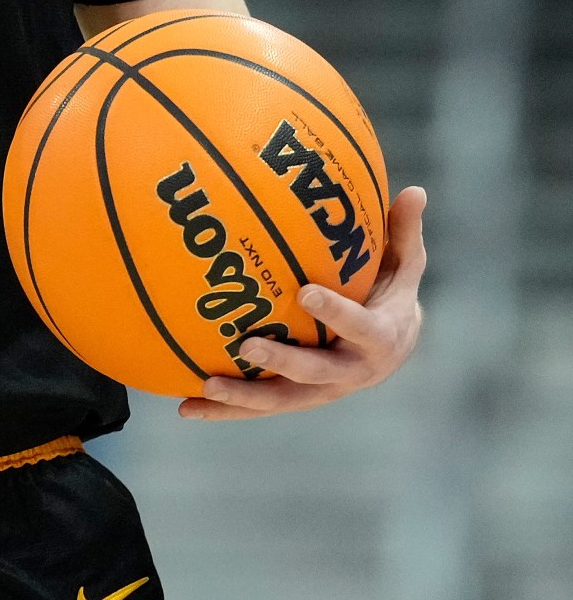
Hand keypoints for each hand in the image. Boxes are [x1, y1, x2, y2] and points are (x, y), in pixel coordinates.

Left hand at [178, 185, 427, 419]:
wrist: (392, 349)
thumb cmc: (390, 295)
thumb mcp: (403, 266)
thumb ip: (403, 232)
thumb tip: (415, 189)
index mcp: (380, 339)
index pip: (360, 327)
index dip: (336, 313)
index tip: (306, 293)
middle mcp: (351, 372)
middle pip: (315, 373)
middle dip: (282, 361)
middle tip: (247, 345)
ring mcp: (322, 390)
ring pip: (281, 400)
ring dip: (243, 397)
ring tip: (205, 387)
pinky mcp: (296, 398)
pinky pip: (259, 406)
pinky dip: (224, 410)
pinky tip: (185, 406)